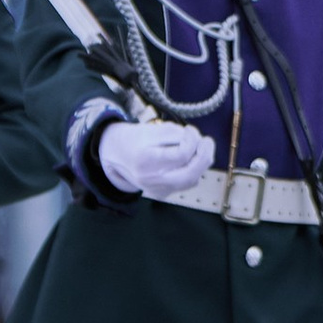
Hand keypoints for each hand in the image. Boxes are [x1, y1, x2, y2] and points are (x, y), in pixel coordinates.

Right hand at [98, 117, 215, 200]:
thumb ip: (175, 133)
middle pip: (191, 174)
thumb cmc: (134, 140)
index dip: (193, 139)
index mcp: (146, 161)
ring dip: (201, 162)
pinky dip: (194, 170)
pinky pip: (187, 183)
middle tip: (207, 140)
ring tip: (199, 147)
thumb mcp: (151, 129)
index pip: (182, 155)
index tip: (190, 129)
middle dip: (205, 154)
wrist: (116, 157)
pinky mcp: (164, 194)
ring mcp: (158, 190)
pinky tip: (189, 159)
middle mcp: (152, 180)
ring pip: (192, 180)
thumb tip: (197, 140)